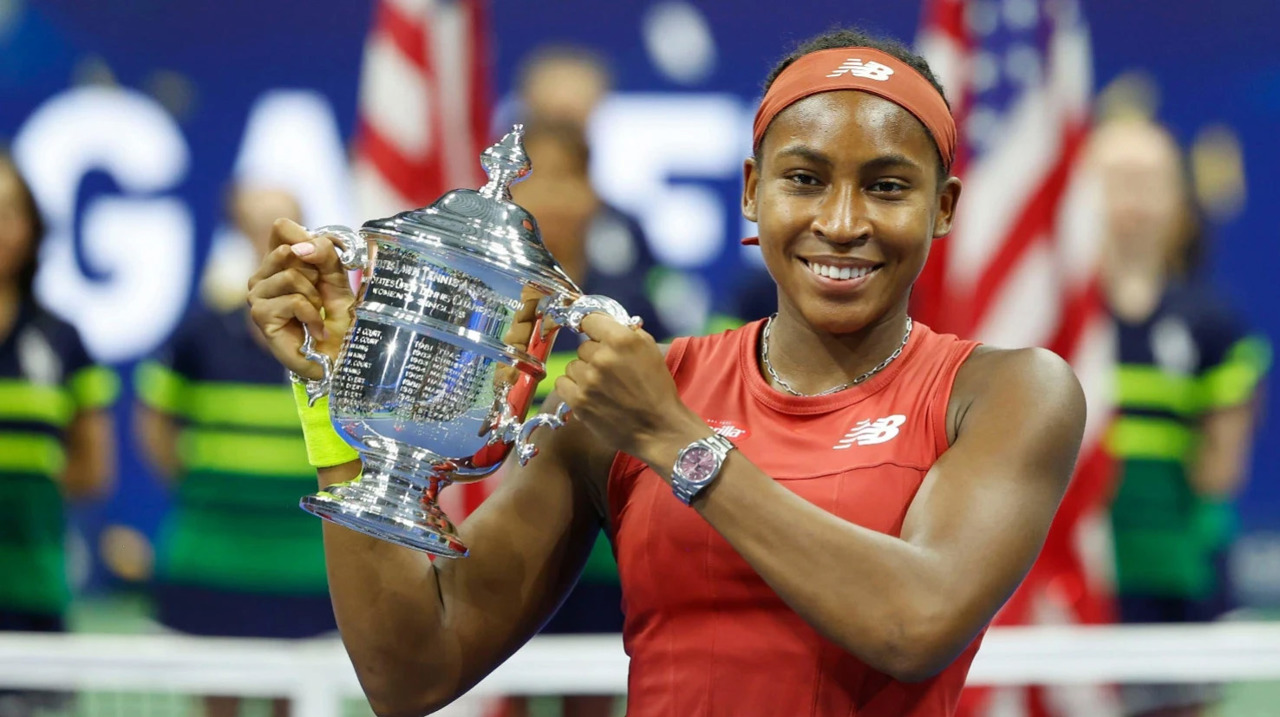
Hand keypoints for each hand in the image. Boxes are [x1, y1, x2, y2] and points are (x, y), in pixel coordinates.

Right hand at [247, 219, 357, 379]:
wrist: (339, 352)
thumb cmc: (336, 315)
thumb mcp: (336, 276)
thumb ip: (324, 253)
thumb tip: (300, 249)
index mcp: (279, 261)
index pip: (281, 227)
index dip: (304, 236)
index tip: (320, 261)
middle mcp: (263, 275)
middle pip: (288, 249)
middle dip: (315, 274)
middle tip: (320, 296)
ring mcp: (258, 295)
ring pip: (291, 276)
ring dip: (314, 298)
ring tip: (317, 314)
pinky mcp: (260, 315)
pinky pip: (293, 300)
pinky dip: (312, 316)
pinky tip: (315, 329)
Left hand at [555, 313, 706, 464]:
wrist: (659, 429)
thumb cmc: (657, 390)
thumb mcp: (650, 350)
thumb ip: (627, 331)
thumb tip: (605, 322)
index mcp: (622, 340)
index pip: (589, 318)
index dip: (592, 326)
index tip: (592, 332)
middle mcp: (603, 357)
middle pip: (583, 346)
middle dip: (595, 356)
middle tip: (612, 372)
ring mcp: (588, 380)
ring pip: (572, 366)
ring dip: (584, 374)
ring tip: (603, 387)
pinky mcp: (579, 401)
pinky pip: (562, 384)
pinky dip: (573, 388)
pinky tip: (589, 395)